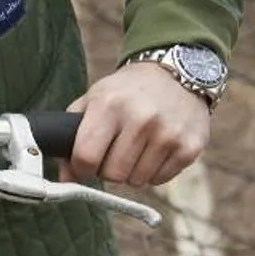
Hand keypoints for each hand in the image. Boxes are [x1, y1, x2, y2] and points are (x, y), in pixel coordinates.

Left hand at [68, 62, 210, 185]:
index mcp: (110, 105)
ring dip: (131, 171)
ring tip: (135, 148)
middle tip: (113, 153)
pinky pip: (160, 180)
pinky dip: (153, 172)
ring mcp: (168, 134)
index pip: (86, 156)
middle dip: (108, 169)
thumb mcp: (93, 100)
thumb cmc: (126, 91)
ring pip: (136, 180)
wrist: (176, 75)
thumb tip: (65, 178)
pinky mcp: (189, 147)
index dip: (81, 167)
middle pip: (113, 174)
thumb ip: (72, 136)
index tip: (85, 164)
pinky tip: (154, 149)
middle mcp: (141, 119)